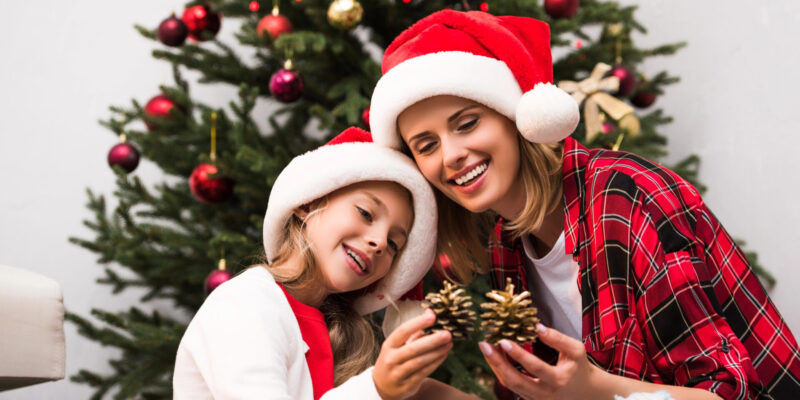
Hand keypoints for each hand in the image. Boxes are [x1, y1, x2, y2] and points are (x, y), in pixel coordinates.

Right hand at [373, 309, 452, 399]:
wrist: (382, 386)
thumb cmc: (393, 359)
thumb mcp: (397, 345)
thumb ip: (413, 331)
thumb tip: (430, 313)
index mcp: (388, 345)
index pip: (402, 331)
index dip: (417, 323)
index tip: (432, 316)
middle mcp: (391, 359)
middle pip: (413, 348)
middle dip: (432, 340)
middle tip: (447, 333)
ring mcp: (398, 373)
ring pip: (420, 362)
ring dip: (437, 352)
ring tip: (449, 343)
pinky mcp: (407, 385)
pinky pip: (423, 373)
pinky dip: (435, 363)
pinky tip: (444, 354)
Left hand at [478, 324, 602, 399]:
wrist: (585, 392)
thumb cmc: (579, 367)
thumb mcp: (575, 350)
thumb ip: (557, 338)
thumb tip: (537, 326)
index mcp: (558, 380)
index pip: (535, 367)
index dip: (518, 354)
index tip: (503, 340)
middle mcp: (545, 394)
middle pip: (515, 381)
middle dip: (497, 363)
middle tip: (484, 345)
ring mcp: (536, 399)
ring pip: (510, 385)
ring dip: (496, 366)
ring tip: (487, 347)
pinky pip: (511, 386)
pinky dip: (501, 371)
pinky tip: (495, 357)